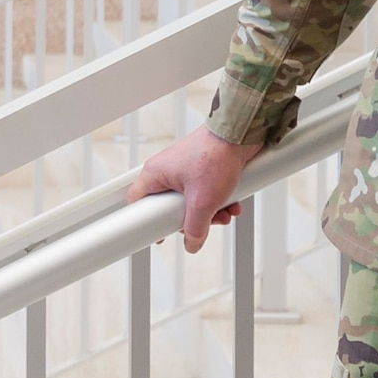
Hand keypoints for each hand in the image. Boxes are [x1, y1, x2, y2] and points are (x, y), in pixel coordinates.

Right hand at [127, 127, 263, 253]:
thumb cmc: (215, 154)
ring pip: (192, 202)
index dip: (146, 222)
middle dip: (192, 219)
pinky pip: (205, 192)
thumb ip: (195, 228)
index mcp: (156, 173)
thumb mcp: (202, 202)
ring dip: (210, 212)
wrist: (239, 135)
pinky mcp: (203, 168)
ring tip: (223, 212)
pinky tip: (230, 203)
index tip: (157, 235)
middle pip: (171, 207)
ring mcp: (185, 169)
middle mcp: (167, 170)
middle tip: (202, 223)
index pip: (138, 202)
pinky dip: (218, 200)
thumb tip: (192, 243)